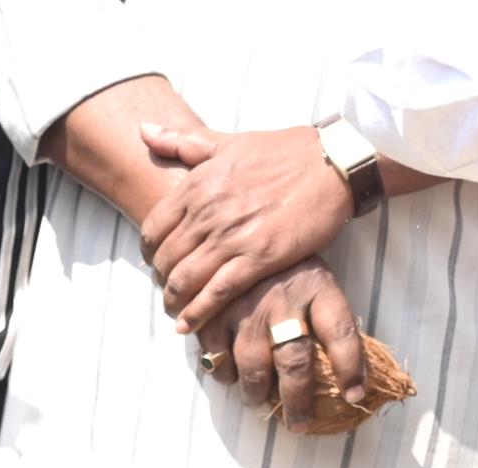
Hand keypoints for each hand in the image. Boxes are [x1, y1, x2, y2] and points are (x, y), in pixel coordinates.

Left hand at [138, 124, 350, 338]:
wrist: (333, 163)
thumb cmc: (285, 152)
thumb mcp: (229, 141)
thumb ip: (184, 141)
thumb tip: (144, 130)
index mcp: (198, 184)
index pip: (152, 229)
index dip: (149, 252)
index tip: (157, 262)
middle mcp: (209, 211)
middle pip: (165, 259)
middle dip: (162, 279)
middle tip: (169, 290)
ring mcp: (232, 236)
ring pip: (184, 279)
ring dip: (174, 301)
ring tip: (176, 311)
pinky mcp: (259, 257)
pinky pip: (217, 292)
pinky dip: (198, 313)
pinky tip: (188, 326)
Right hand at [204, 262, 373, 433]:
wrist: (232, 226)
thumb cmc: (283, 261)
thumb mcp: (314, 273)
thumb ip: (324, 313)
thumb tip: (339, 359)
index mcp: (317, 285)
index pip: (342, 332)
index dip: (351, 369)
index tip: (354, 396)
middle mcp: (284, 299)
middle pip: (295, 363)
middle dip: (298, 402)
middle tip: (299, 424)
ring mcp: (247, 307)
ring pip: (253, 368)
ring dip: (256, 394)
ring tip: (259, 402)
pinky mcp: (214, 311)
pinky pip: (218, 358)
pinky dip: (224, 375)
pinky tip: (231, 375)